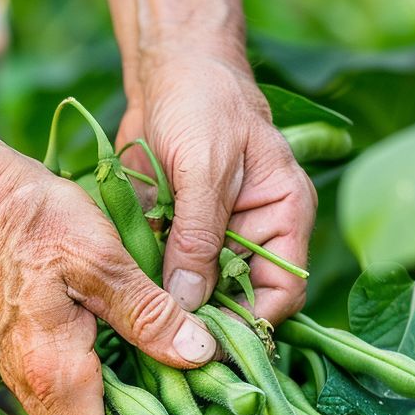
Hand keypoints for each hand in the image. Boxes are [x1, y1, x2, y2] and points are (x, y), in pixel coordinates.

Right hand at [0, 158, 217, 414]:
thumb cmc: (34, 221)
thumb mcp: (103, 259)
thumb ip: (151, 314)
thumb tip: (201, 355)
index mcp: (56, 372)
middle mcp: (33, 386)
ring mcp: (23, 374)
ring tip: (168, 393)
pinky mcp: (23, 357)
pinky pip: (64, 401)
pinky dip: (101, 399)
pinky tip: (135, 365)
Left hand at [118, 55, 316, 322]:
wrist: (167, 69)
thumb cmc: (203, 102)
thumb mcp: (204, 168)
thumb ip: (199, 236)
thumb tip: (190, 303)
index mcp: (284, 217)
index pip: (282, 291)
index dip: (251, 322)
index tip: (210, 342)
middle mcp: (254, 235)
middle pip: (239, 300)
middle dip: (208, 323)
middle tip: (169, 345)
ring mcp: (214, 238)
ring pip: (200, 293)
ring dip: (175, 309)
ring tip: (145, 332)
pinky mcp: (177, 235)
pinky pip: (168, 274)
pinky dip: (152, 287)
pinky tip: (130, 304)